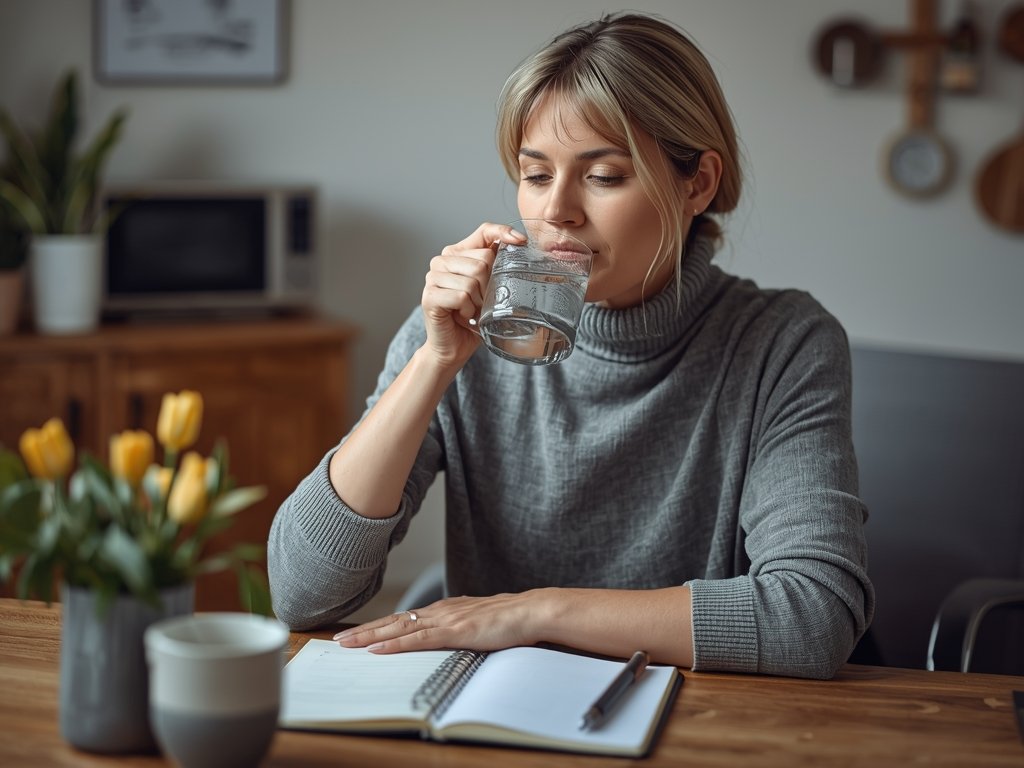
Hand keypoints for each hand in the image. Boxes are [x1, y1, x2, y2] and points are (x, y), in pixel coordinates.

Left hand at [334, 592, 541, 653]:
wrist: (529, 611)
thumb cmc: (509, 619)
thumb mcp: (477, 623)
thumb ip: (459, 628)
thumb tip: (448, 636)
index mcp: (444, 610)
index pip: (404, 619)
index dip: (379, 626)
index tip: (358, 633)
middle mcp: (439, 611)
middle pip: (393, 621)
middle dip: (364, 631)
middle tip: (339, 639)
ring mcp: (445, 620)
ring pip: (398, 628)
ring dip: (370, 636)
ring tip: (347, 644)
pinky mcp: (453, 631)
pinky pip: (417, 639)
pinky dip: (394, 644)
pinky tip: (377, 649)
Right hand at [421, 222, 525, 367]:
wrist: (453, 346)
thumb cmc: (473, 317)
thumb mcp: (489, 287)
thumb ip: (497, 266)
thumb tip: (520, 245)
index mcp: (457, 252)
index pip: (484, 230)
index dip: (503, 232)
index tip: (521, 241)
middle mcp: (442, 260)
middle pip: (482, 260)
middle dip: (489, 287)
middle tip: (482, 302)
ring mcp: (433, 277)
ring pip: (472, 281)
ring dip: (478, 302)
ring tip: (472, 310)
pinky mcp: (429, 295)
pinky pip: (461, 296)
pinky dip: (467, 310)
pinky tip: (463, 315)